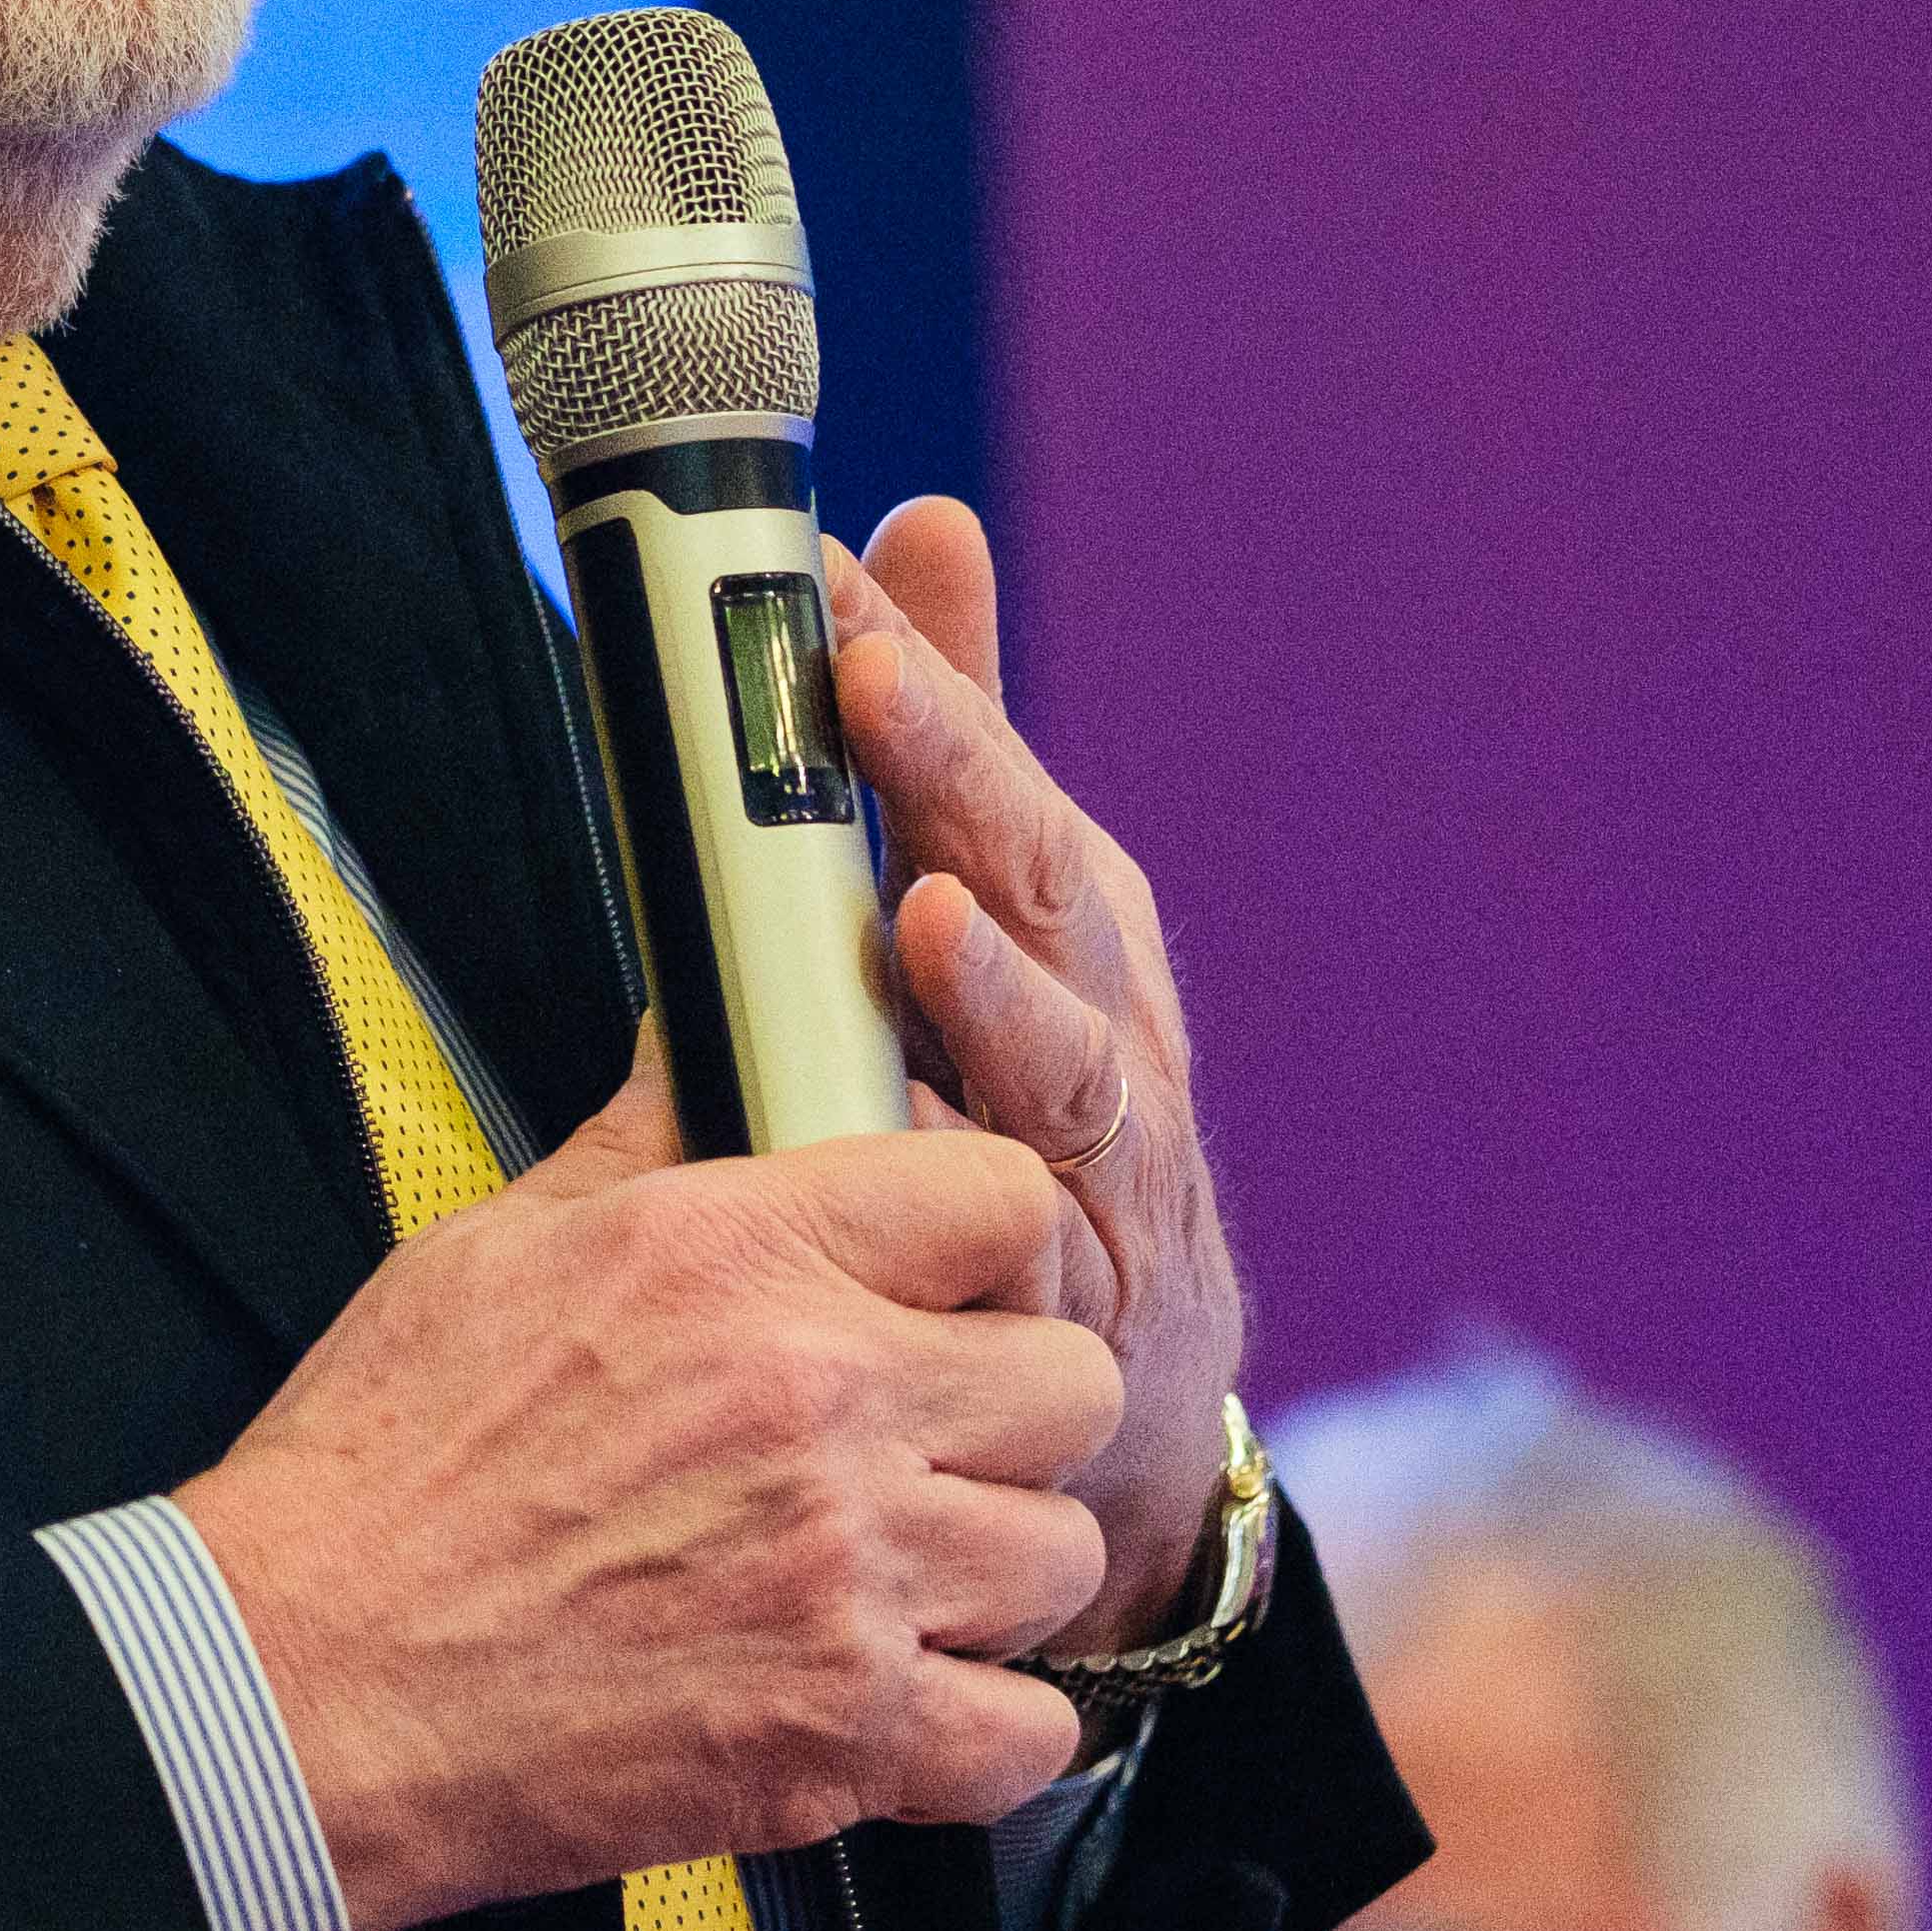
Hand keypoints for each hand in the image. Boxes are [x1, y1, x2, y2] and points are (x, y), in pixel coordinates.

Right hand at [168, 1072, 1119, 1930]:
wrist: (307, 1682)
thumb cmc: (376, 1476)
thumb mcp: (492, 1247)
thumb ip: (637, 1144)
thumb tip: (695, 1051)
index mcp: (734, 1258)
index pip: (1002, 1195)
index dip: (992, 1239)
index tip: (960, 1280)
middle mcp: (819, 1405)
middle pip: (1074, 1380)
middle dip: (1012, 1408)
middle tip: (934, 1436)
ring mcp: (847, 1577)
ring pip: (1065, 1554)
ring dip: (996, 1568)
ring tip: (906, 1573)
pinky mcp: (845, 1734)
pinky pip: (1032, 1732)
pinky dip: (985, 1727)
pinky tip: (909, 1694)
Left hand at [827, 500, 1245, 1649]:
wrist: (1111, 1405)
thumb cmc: (1027, 1123)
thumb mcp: (990, 913)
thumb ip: (952, 736)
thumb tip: (912, 525)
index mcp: (1057, 918)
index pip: (980, 767)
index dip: (918, 662)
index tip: (819, 569)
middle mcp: (1104, 1013)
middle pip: (1037, 877)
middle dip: (957, 772)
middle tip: (869, 677)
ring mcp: (1109, 1158)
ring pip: (1068, 1051)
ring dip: (995, 979)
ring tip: (923, 907)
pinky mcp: (1093, 1296)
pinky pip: (1047, 1232)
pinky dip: (1004, 1187)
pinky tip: (948, 1143)